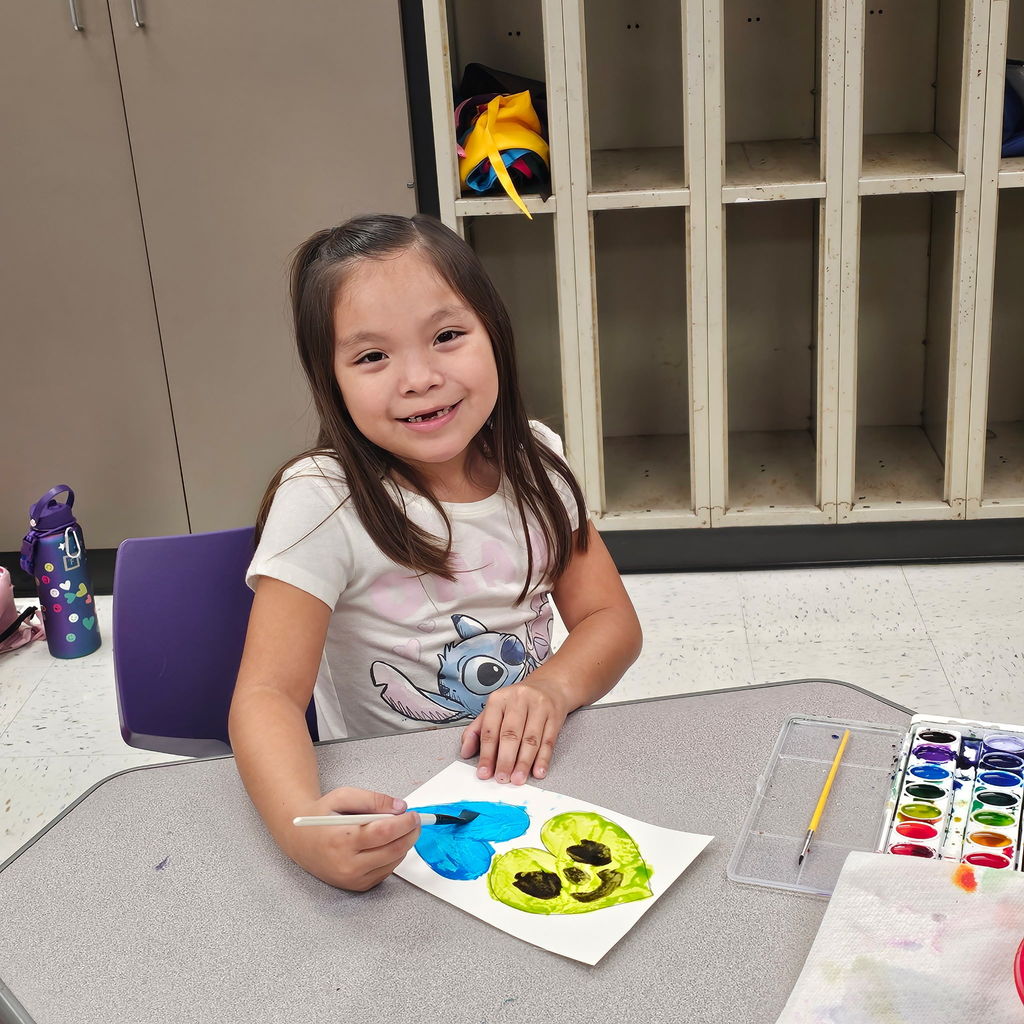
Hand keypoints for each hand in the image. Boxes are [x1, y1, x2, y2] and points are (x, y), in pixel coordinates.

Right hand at [284, 787, 420, 890]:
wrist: (300, 840)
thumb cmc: (321, 817)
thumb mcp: (343, 797)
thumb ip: (373, 799)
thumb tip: (400, 807)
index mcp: (341, 840)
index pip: (383, 833)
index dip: (404, 823)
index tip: (413, 814)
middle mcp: (346, 864)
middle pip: (392, 850)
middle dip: (410, 833)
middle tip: (414, 821)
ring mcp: (352, 878)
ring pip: (393, 862)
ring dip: (404, 844)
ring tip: (401, 829)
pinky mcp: (357, 886)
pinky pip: (386, 871)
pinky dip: (393, 856)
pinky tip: (387, 843)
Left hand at [460, 676, 568, 785]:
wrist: (549, 686)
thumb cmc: (517, 703)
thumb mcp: (494, 710)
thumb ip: (477, 730)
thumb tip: (465, 751)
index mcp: (499, 699)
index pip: (490, 729)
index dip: (486, 753)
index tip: (484, 772)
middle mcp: (519, 700)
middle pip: (511, 734)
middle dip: (505, 760)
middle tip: (501, 778)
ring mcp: (539, 707)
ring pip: (530, 739)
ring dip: (523, 762)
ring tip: (517, 779)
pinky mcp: (555, 716)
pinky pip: (548, 741)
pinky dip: (543, 759)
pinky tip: (538, 772)